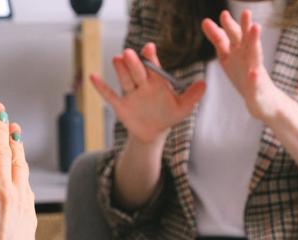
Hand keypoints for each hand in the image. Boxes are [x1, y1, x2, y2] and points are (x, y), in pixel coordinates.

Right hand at [90, 43, 205, 146]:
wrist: (154, 132)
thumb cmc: (168, 116)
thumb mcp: (183, 107)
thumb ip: (192, 96)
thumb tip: (204, 84)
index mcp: (156, 82)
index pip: (153, 67)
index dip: (150, 57)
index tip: (149, 48)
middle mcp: (142, 84)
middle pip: (137, 71)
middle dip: (134, 63)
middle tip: (130, 53)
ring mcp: (130, 94)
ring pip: (125, 80)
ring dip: (120, 70)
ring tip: (117, 59)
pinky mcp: (121, 105)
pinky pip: (110, 95)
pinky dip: (101, 87)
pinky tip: (93, 77)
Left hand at [202, 10, 281, 120]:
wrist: (263, 101)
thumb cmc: (245, 76)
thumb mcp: (229, 56)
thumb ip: (219, 40)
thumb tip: (205, 21)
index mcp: (238, 52)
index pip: (231, 37)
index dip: (226, 27)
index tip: (221, 15)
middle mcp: (248, 58)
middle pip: (245, 41)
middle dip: (244, 27)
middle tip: (246, 12)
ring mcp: (255, 72)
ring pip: (255, 55)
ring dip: (255, 42)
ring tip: (256, 28)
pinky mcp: (258, 89)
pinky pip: (256, 84)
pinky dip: (255, 78)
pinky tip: (254, 74)